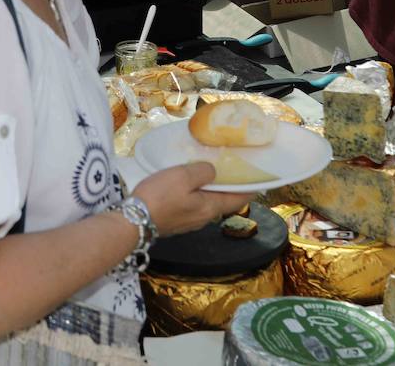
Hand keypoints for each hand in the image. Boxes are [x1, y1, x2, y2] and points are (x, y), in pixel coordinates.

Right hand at [133, 162, 254, 234]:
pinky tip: (189, 187)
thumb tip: (212, 172)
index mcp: (210, 207)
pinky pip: (194, 206)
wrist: (134, 221)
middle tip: (232, 172)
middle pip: (223, 202)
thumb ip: (202, 172)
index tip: (261, 182)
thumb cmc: (160, 197)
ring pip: (208, 205)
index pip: (238, 199)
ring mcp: (189, 222)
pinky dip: (198, 195)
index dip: (250, 190)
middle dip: (230, 189)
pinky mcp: (176, 222)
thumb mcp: (183, 176)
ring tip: (210, 176)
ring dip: (213, 192)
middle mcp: (204, 218)